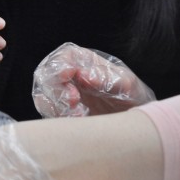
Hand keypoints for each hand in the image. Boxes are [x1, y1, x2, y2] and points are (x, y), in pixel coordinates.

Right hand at [32, 42, 154, 116]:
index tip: (67, 76)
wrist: (135, 123)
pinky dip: (57, 116)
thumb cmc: (133, 96)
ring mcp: (64, 93)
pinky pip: (49, 112)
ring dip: (55, 105)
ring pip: (43, 95)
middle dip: (56, 89)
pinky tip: (76, 120)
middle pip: (47, 75)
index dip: (60, 64)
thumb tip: (82, 75)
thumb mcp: (127, 85)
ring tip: (77, 114)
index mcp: (86, 61)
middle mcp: (71, 75)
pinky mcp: (62, 111)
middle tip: (74, 101)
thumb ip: (106, 78)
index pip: (64, 56)